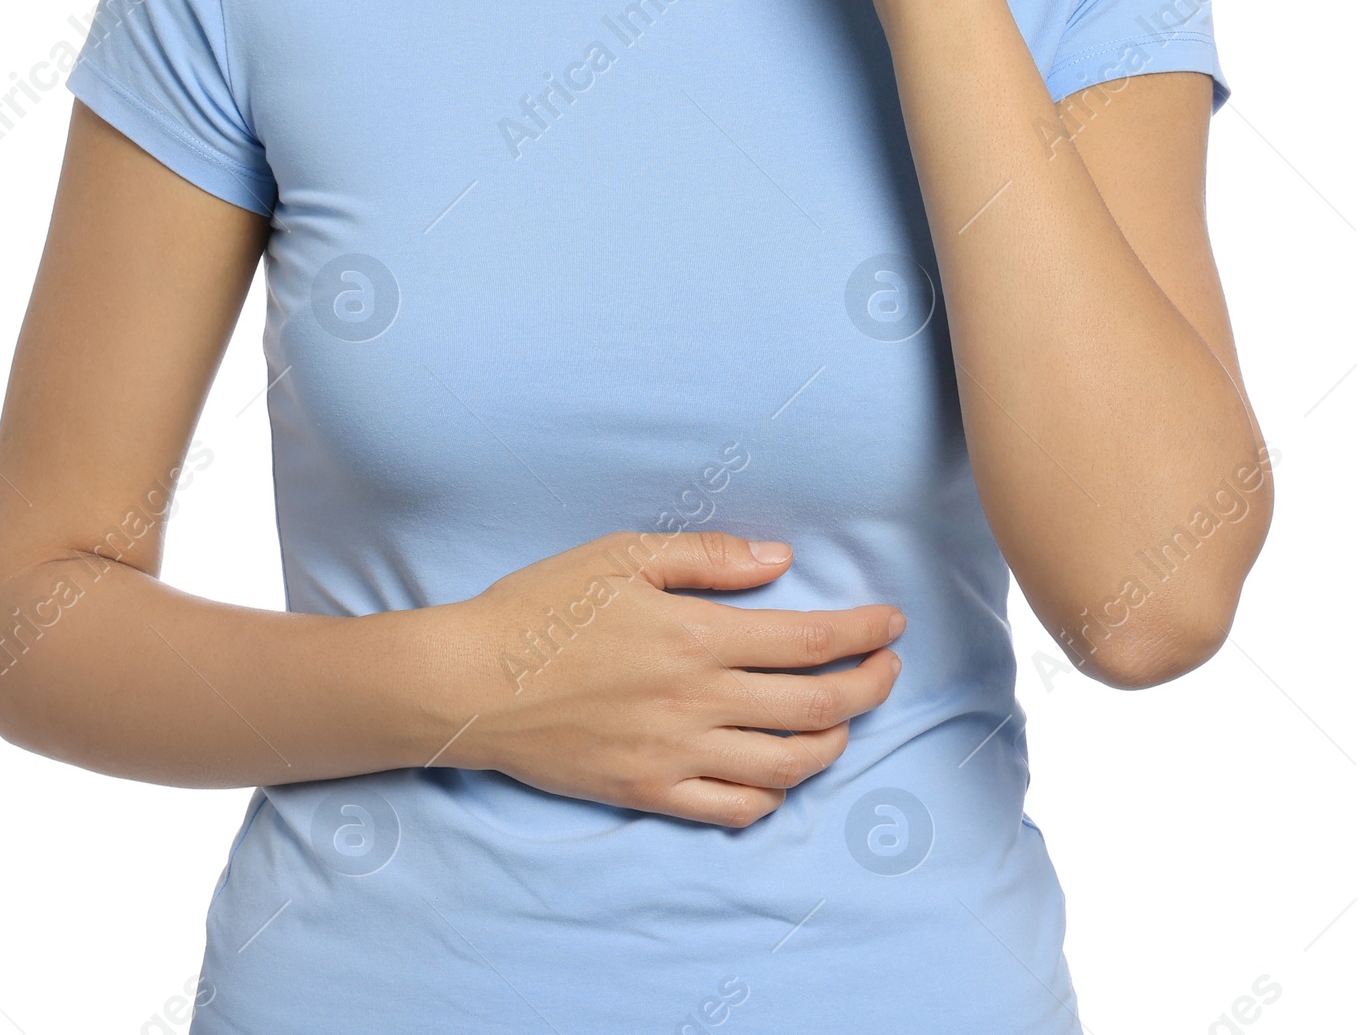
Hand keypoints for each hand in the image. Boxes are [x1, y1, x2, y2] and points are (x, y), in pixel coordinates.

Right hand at [433, 529, 904, 827]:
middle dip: (870, 687)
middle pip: (817, 707)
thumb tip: (780, 559)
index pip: (811, 641)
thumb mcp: (622, 555)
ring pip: (787, 766)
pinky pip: (734, 809)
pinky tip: (780, 772)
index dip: (864, 634)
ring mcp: (676, 755)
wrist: (472, 682)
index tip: (892, 624)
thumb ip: (708, 557)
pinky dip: (773, 795)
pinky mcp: (650, 792)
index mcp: (697, 636)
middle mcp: (697, 702)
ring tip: (844, 717)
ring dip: (833, 743)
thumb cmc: (543, 606)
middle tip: (888, 668)